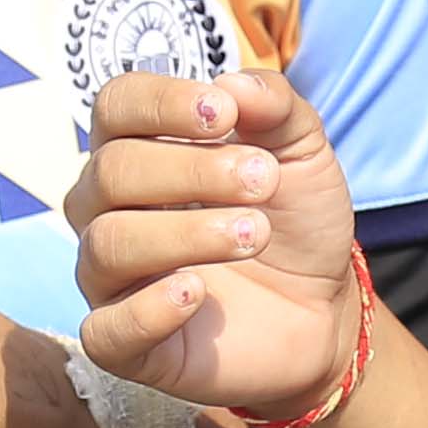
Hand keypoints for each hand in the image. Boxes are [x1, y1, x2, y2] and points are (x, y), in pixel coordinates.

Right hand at [67, 67, 359, 420]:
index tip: (224, 113)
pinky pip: (104, 329)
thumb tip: (232, 83)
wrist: (323, 308)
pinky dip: (147, 308)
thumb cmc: (295, 221)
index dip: (162, 103)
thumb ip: (274, 107)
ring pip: (108, 243)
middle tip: (262, 182)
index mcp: (139, 149)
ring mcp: (111, 277)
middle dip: (191, 171)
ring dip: (185, 232)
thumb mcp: (303, 151)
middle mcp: (109, 209)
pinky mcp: (124, 344)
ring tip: (254, 233)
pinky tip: (196, 293)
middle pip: (112, 172)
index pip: (116, 106)